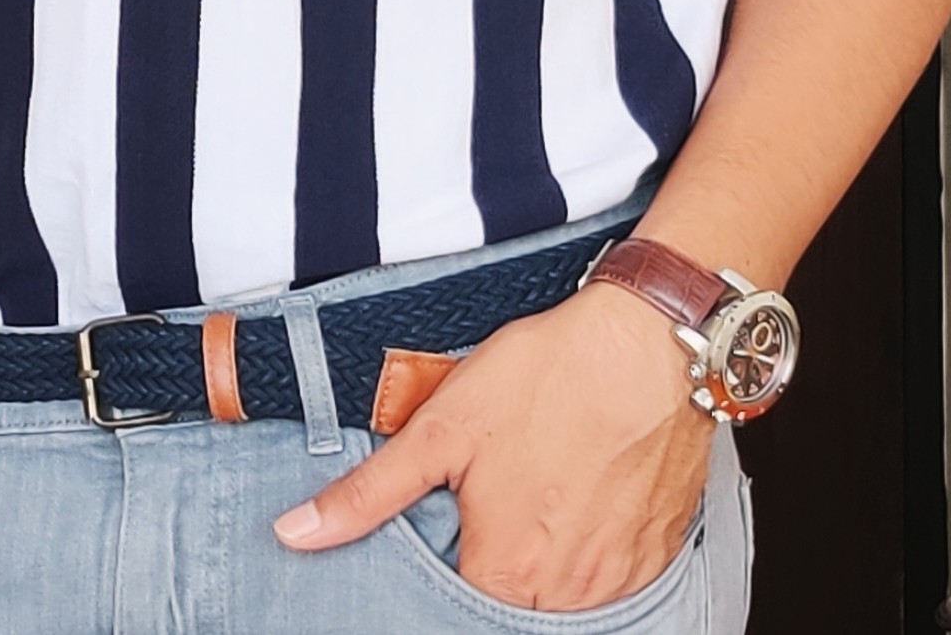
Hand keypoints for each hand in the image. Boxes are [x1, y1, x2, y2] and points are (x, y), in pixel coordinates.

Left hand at [273, 282, 712, 610]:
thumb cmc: (548, 375)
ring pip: (562, 603)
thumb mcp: (443, 424)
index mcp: (503, 572)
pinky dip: (589, 558)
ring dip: (542, 568)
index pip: (451, 610)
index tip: (447, 535)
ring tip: (535, 500)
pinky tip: (578, 504)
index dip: (443, 568)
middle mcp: (563, 594)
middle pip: (509, 610)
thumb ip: (371, 493)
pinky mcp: (654, 557)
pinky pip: (611, 586)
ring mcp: (615, 581)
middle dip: (493, 568)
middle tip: (495, 507)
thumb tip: (296, 534)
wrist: (650, 342)